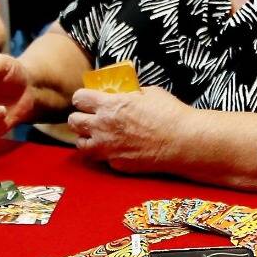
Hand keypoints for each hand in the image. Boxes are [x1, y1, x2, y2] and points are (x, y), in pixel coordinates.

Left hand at [67, 85, 191, 173]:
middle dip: (80, 118)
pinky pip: (102, 158)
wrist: (183, 142)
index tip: (87, 100)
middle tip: (89, 118)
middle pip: (74, 121)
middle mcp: (103, 127)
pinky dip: (106, 153)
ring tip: (96, 135)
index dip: (82, 98)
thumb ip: (130, 94)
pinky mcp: (117, 164)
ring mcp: (108, 148)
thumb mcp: (149, 93)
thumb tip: (124, 94)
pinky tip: (116, 149)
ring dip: (86, 138)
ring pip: (80, 144)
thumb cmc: (170, 114)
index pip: (79, 98)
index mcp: (110, 105)